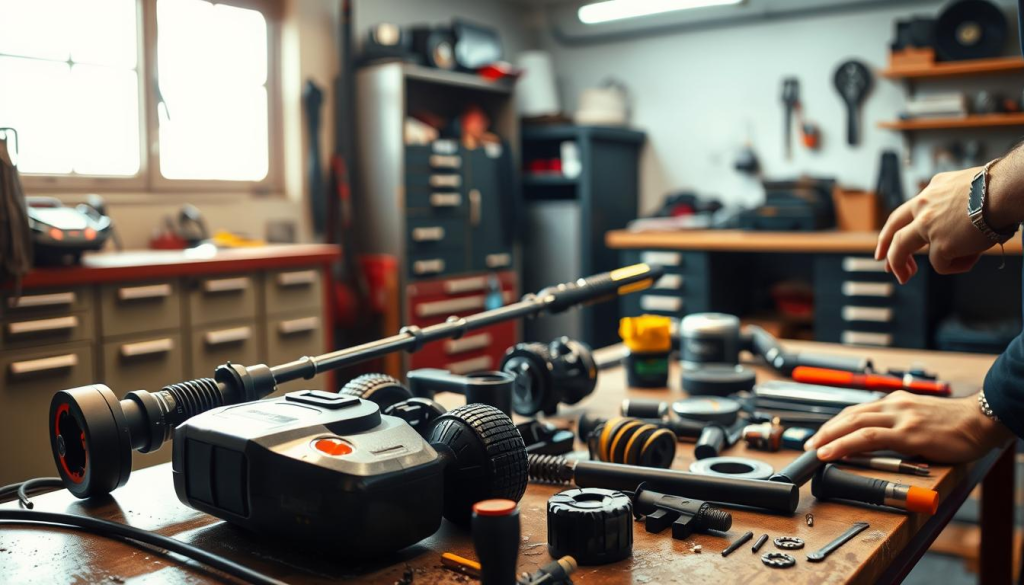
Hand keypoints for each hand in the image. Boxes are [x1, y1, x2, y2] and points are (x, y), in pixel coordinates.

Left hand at [804, 391, 1011, 462]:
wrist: (981, 421)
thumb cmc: (954, 425)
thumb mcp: (918, 419)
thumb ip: (897, 426)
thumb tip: (877, 441)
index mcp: (895, 401)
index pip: (856, 411)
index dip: (834, 423)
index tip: (820, 435)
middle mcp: (893, 405)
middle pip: (849, 415)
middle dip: (825, 430)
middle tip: (809, 444)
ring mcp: (900, 418)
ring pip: (854, 424)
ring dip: (829, 437)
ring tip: (814, 449)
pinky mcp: (908, 434)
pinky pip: (869, 438)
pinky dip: (846, 444)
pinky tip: (833, 452)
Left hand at [875, 167, 992, 284]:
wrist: (1005, 190)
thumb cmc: (998, 188)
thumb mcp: (966, 188)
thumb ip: (952, 203)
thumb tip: (959, 221)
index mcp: (931, 192)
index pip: (906, 211)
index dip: (895, 227)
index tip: (888, 240)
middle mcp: (924, 206)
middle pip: (894, 230)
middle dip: (886, 249)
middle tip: (884, 265)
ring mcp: (928, 225)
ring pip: (901, 250)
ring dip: (901, 267)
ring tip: (905, 278)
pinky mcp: (940, 244)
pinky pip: (941, 265)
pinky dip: (957, 266)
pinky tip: (973, 258)